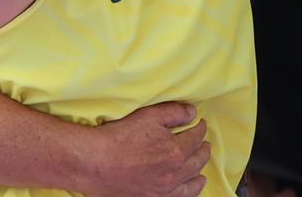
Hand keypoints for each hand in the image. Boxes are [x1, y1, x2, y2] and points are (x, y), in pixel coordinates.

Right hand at [84, 102, 209, 196]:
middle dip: (203, 150)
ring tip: (201, 170)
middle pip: (197, 161)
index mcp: (176, 150)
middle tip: (205, 144)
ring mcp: (164, 189)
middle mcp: (174, 173)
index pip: (196, 137)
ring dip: (199, 174)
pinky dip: (189, 192)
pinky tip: (188, 189)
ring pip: (192, 184)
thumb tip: (192, 113)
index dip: (201, 129)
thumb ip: (174, 113)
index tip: (201, 125)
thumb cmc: (120, 137)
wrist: (96, 162)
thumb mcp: (148, 116)